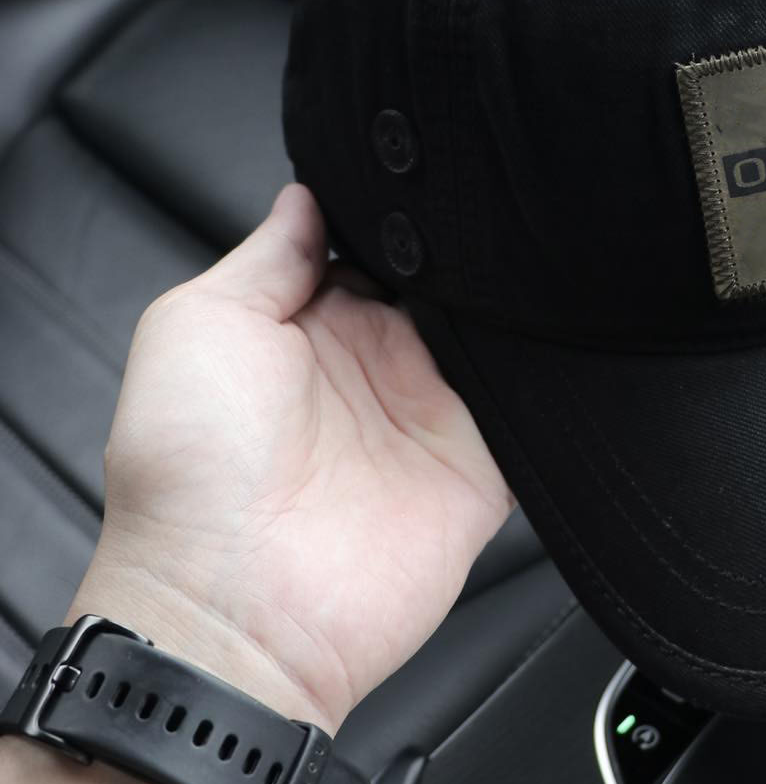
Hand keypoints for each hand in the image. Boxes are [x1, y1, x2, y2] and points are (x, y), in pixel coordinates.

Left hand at [73, 183, 512, 732]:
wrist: (235, 608)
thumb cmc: (190, 472)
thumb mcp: (199, 325)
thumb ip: (269, 257)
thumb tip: (308, 196)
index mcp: (313, 328)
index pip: (379, 249)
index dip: (405, 215)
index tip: (435, 175)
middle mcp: (378, 370)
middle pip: (448, 286)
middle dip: (468, 254)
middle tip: (488, 217)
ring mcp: (433, 420)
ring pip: (497, 340)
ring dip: (511, 310)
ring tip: (525, 269)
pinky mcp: (483, 472)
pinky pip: (534, 416)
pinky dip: (550, 382)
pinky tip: (557, 338)